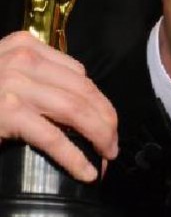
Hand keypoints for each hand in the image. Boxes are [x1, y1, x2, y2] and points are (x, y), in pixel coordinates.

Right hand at [0, 32, 117, 181]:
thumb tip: (78, 98)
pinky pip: (53, 136)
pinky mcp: (6, 112)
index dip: (101, 102)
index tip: (109, 123)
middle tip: (113, 147)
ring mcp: (13, 83)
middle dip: (106, 122)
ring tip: (105, 158)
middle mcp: (21, 58)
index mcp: (24, 45)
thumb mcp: (3, 73)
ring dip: (99, 137)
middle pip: (84, 91)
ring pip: (77, 110)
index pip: (79, 74)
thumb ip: (34, 76)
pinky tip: (86, 171)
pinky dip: (75, 156)